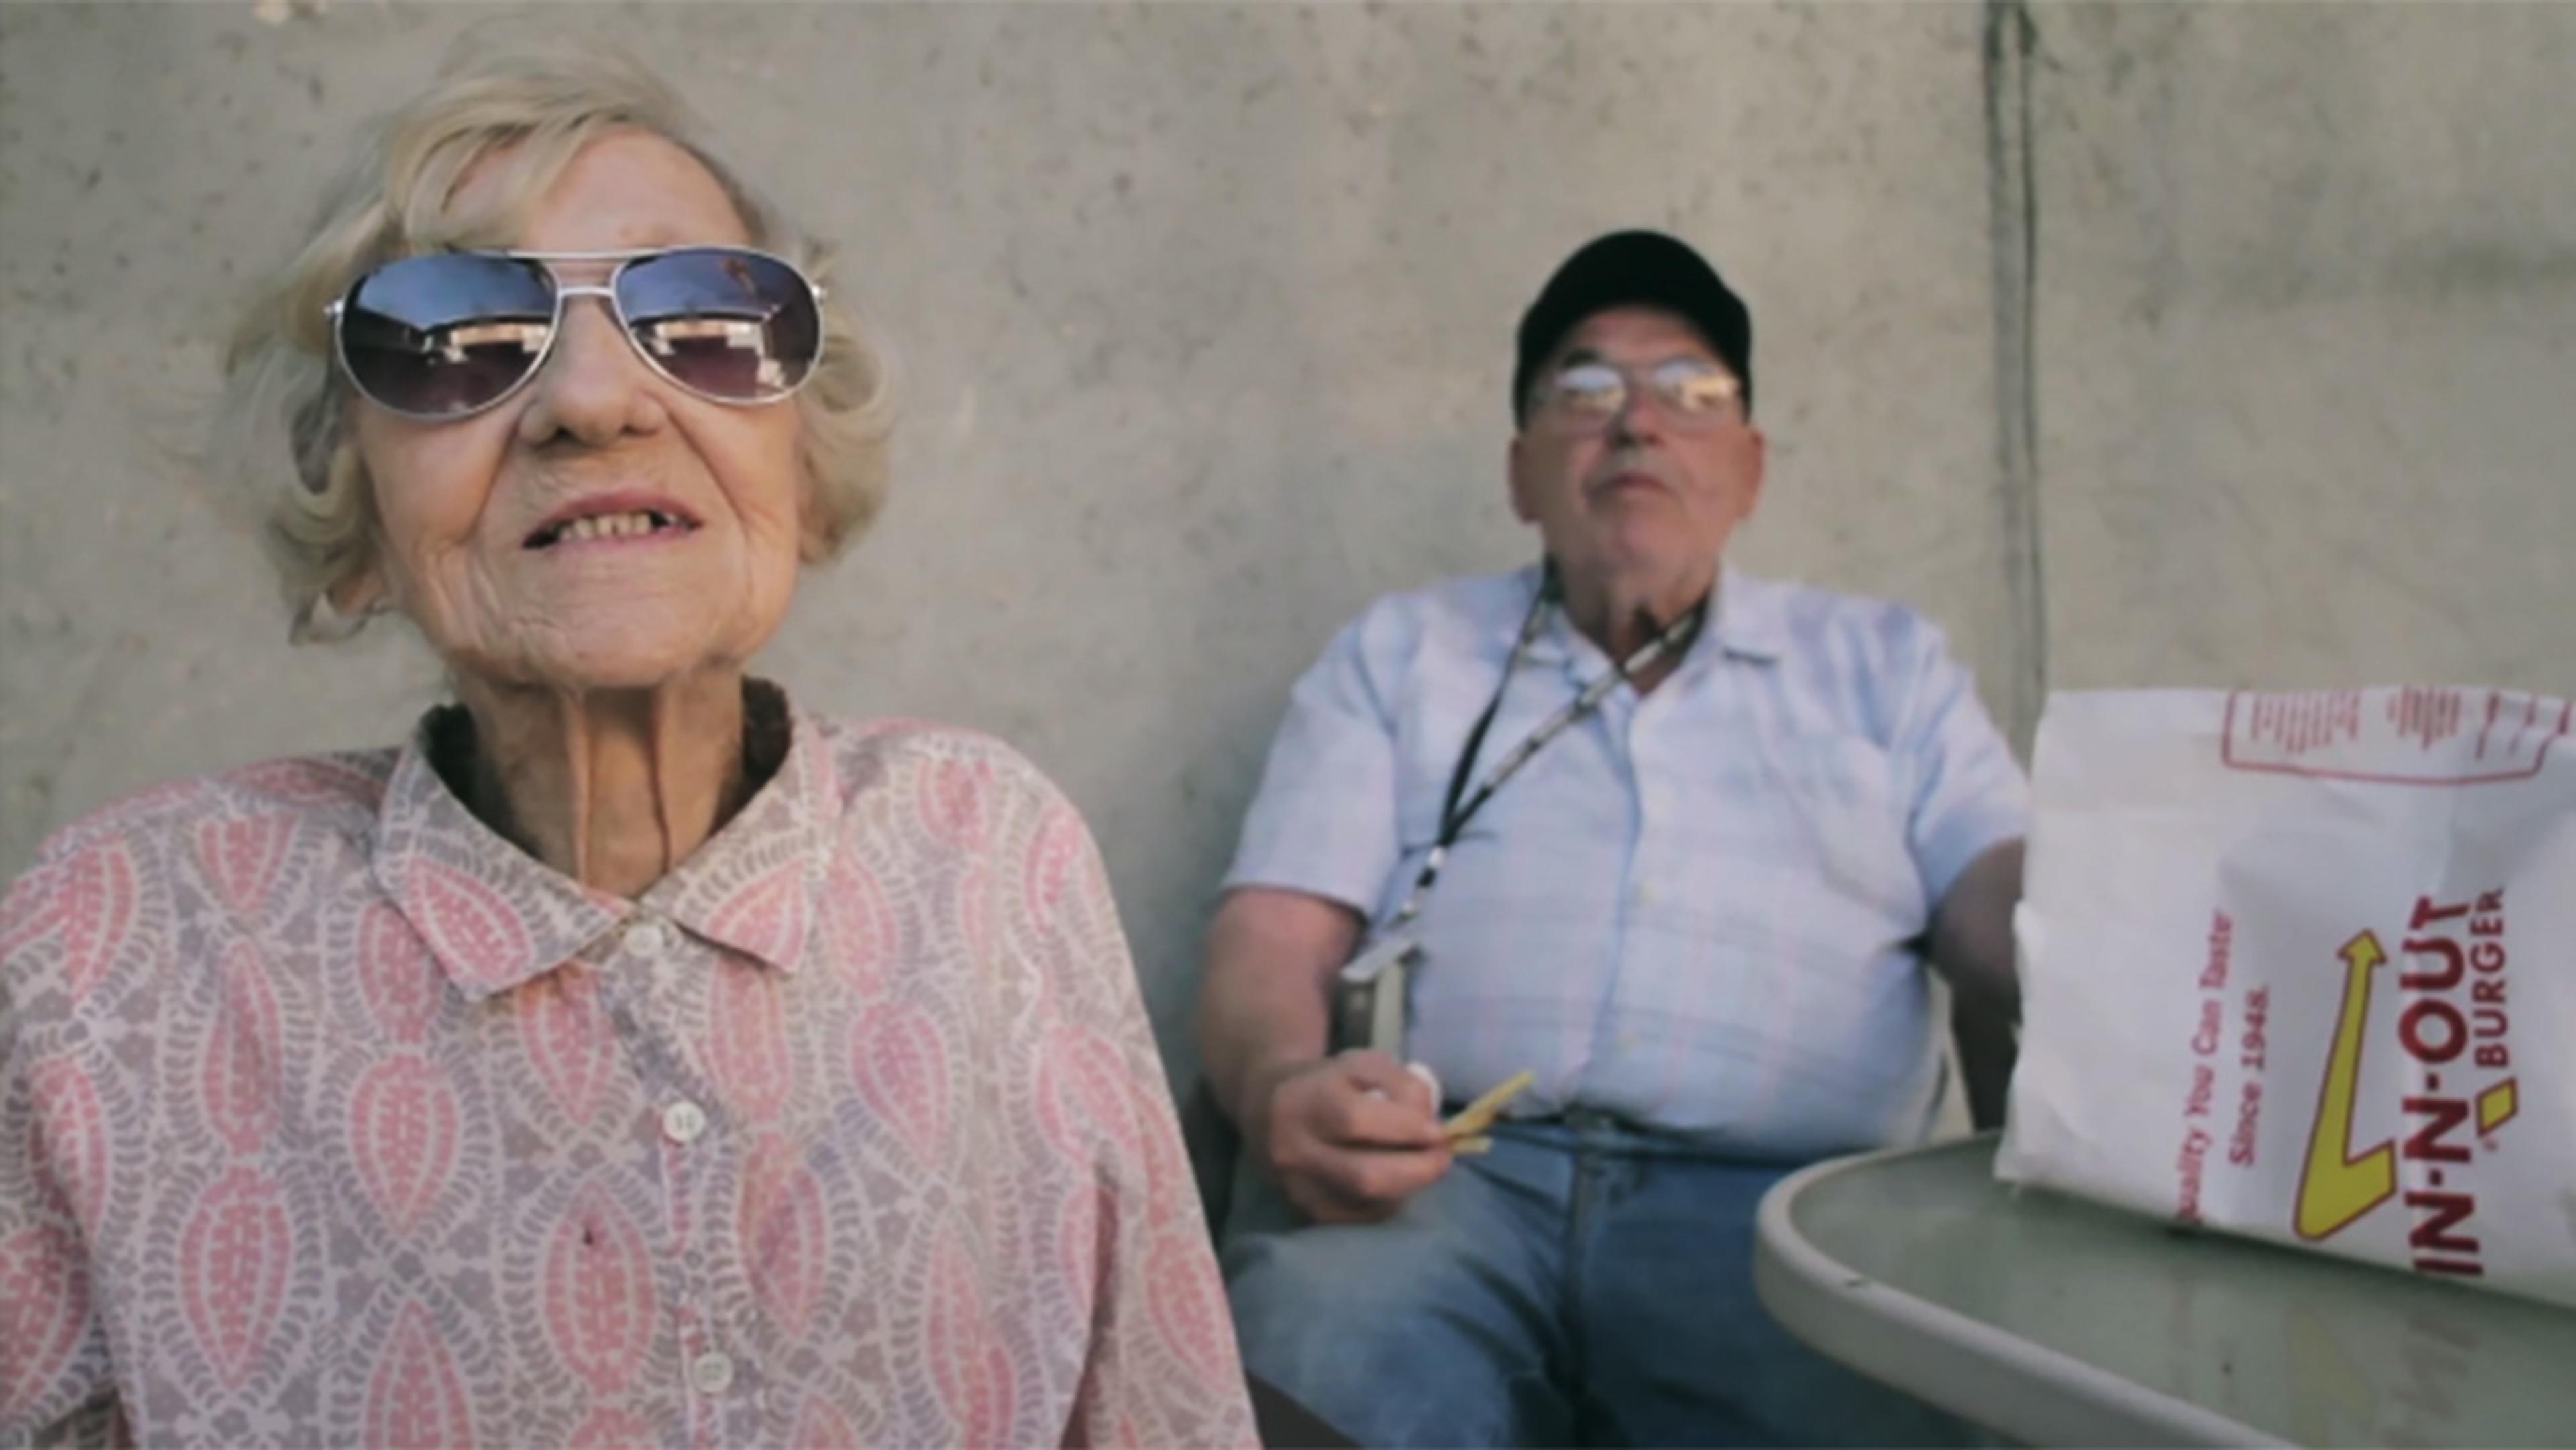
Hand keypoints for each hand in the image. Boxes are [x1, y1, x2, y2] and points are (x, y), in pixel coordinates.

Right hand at [1244, 1050, 1451, 1222]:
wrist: (1265, 1108)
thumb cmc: (1324, 1081)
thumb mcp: (1361, 1063)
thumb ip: (1401, 1084)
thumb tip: (1431, 1123)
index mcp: (1305, 1101)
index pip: (1356, 1120)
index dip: (1406, 1128)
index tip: (1438, 1129)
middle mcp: (1294, 1149)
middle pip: (1364, 1175)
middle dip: (1417, 1170)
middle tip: (1443, 1157)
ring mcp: (1296, 1186)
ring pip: (1365, 1203)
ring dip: (1407, 1187)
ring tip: (1423, 1166)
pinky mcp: (1304, 1210)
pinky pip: (1358, 1216)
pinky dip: (1387, 1201)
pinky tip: (1396, 1181)